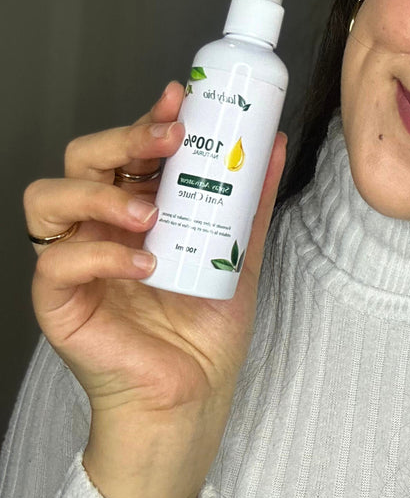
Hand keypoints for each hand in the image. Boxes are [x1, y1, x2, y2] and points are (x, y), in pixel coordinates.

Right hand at [23, 82, 286, 497]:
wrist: (194, 399)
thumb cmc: (206, 330)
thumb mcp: (239, 254)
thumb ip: (250, 201)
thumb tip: (273, 144)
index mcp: (132, 210)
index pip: (124, 150)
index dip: (145, 119)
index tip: (182, 99)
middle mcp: (96, 229)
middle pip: (82, 160)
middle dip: (123, 138)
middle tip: (169, 139)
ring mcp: (74, 265)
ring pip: (49, 199)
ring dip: (101, 192)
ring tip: (150, 209)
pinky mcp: (60, 305)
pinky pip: (57, 264)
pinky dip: (102, 255)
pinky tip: (144, 261)